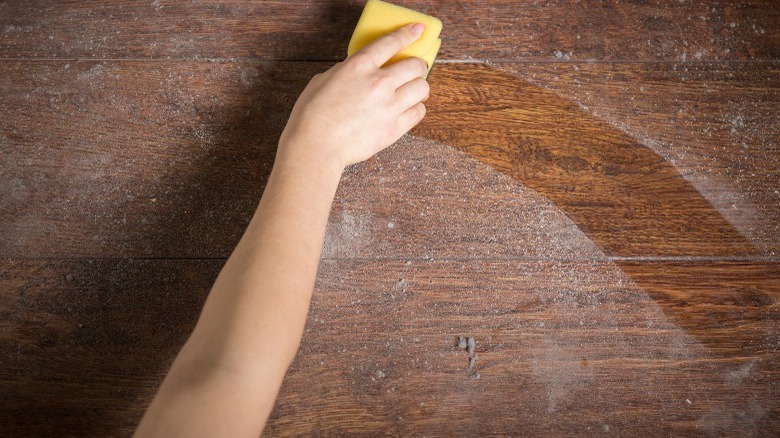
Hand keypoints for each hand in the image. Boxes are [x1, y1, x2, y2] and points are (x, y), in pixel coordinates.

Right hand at [278, 23, 429, 167]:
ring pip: (423, 88)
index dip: (408, 34)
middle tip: (412, 71)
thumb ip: (346, 71)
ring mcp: (389, 106)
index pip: (392, 42)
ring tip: (411, 92)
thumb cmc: (312, 115)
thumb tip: (359, 72)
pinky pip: (419, 112)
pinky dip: (416, 108)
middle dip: (416, 66)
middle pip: (415, 65)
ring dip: (419, 88)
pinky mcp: (394, 128)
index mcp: (359, 66)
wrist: (316, 146)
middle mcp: (378, 83)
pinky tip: (408, 109)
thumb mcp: (324, 80)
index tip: (417, 30)